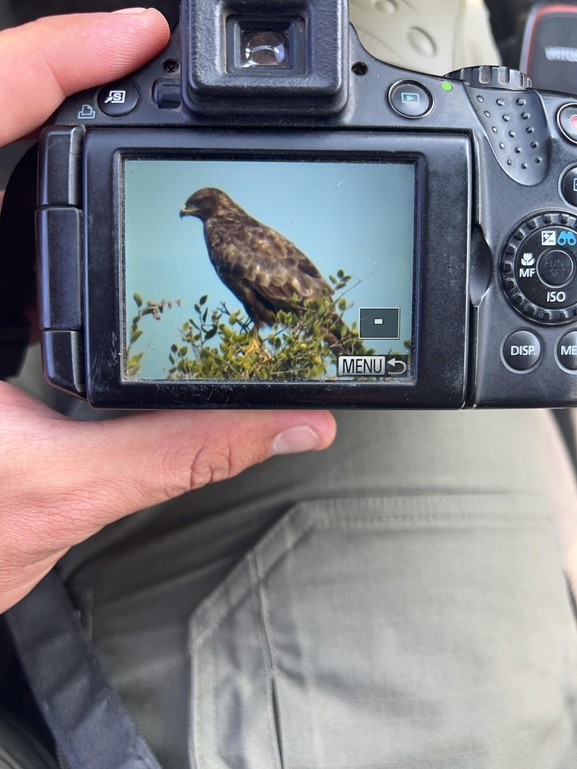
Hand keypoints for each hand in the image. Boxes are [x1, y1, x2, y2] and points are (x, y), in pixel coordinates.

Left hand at [0, 11, 336, 613]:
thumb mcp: (67, 492)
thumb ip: (187, 447)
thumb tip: (288, 421)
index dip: (56, 57)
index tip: (136, 35)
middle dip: (61, 75)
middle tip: (141, 58)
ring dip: (43, 121)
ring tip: (123, 107)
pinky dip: (30, 184)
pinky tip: (80, 204)